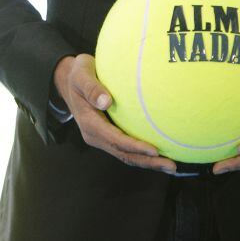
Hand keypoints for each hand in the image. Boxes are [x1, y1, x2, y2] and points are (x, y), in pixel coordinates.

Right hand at [54, 54, 177, 173]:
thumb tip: (106, 101)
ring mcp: (101, 137)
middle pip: (124, 154)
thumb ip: (92, 88)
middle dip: (147, 161)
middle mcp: (95, 135)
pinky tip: (160, 154)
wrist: (68, 81)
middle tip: (171, 166)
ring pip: (126, 155)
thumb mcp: (81, 75)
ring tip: (171, 166)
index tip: (154, 149)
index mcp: (89, 123)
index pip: (115, 139)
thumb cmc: (77, 74)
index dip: (135, 146)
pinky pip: (125, 148)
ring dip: (147, 162)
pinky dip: (142, 154)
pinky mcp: (107, 135)